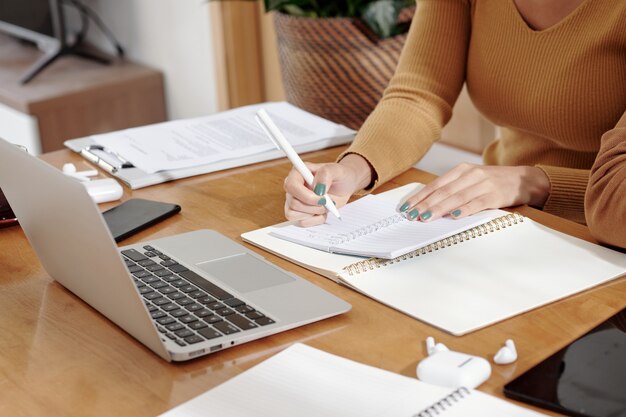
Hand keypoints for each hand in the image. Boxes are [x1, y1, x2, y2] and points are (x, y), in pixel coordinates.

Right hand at [284, 154, 372, 226]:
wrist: (345, 186)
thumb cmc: (339, 175)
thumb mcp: (336, 170)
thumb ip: (326, 174)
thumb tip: (317, 187)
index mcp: (297, 174)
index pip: (291, 186)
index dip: (306, 196)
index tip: (322, 198)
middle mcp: (293, 188)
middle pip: (293, 204)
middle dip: (313, 206)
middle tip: (327, 202)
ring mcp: (295, 202)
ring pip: (294, 215)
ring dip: (314, 213)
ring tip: (325, 206)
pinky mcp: (300, 213)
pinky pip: (303, 222)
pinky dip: (316, 219)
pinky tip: (323, 211)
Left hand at [400, 163, 549, 221]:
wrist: (525, 179)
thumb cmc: (493, 183)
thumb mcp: (471, 180)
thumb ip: (453, 189)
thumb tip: (428, 205)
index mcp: (461, 170)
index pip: (435, 185)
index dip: (419, 196)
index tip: (406, 207)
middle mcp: (471, 175)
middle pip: (443, 191)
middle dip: (424, 204)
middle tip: (411, 215)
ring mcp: (484, 184)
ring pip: (457, 197)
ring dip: (439, 208)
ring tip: (426, 217)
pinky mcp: (496, 195)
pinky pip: (478, 203)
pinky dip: (465, 209)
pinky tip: (454, 216)